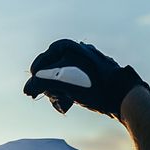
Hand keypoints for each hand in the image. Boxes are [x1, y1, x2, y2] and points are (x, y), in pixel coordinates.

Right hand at [22, 39, 148, 120]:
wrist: (121, 95)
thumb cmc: (92, 85)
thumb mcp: (62, 82)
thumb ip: (40, 83)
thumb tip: (27, 90)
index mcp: (69, 47)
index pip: (43, 60)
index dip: (36, 75)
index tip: (32, 90)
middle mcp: (77, 52)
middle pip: (51, 70)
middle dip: (48, 85)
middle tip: (49, 96)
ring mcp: (85, 63)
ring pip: (61, 78)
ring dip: (57, 92)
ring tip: (62, 102)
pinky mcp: (92, 75)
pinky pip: (73, 83)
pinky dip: (68, 92)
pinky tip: (69, 103)